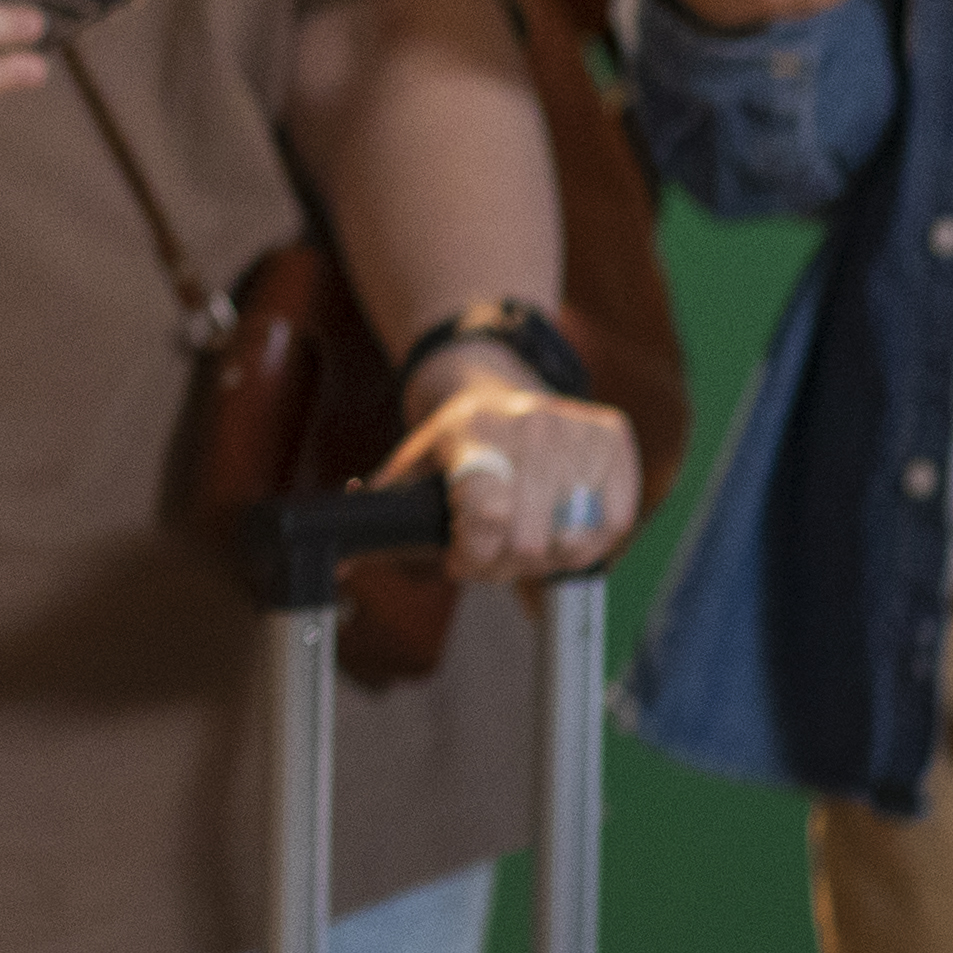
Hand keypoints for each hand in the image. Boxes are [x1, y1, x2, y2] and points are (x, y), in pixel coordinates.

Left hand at [379, 363, 641, 580]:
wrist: (499, 387)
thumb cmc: (453, 444)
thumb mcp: (409, 469)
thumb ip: (378, 519)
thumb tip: (337, 566)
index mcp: (474, 434)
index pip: (487, 512)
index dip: (474, 555)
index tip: (460, 560)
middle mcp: (532, 426)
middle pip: (529, 540)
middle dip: (503, 565)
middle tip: (487, 556)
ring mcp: (578, 430)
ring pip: (574, 539)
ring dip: (545, 559)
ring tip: (521, 541)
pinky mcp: (614, 439)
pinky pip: (613, 525)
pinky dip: (585, 543)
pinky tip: (559, 531)